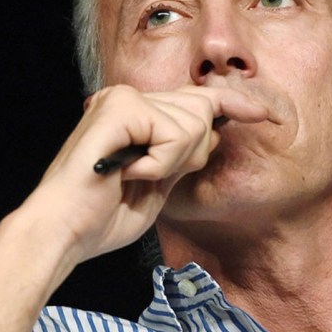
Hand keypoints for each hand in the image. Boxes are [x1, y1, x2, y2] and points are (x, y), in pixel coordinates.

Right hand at [15, 84, 268, 272]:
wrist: (62, 233)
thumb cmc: (101, 217)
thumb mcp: (157, 183)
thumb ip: (182, 154)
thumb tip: (214, 131)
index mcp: (135, 113)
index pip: (198, 99)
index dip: (236, 104)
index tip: (269, 114)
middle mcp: (128, 98)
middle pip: (202, 109)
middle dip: (191, 153)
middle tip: (149, 177)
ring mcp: (124, 98)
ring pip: (193, 123)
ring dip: (172, 163)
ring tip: (133, 176)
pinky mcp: (122, 107)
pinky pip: (174, 134)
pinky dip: (159, 163)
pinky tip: (129, 173)